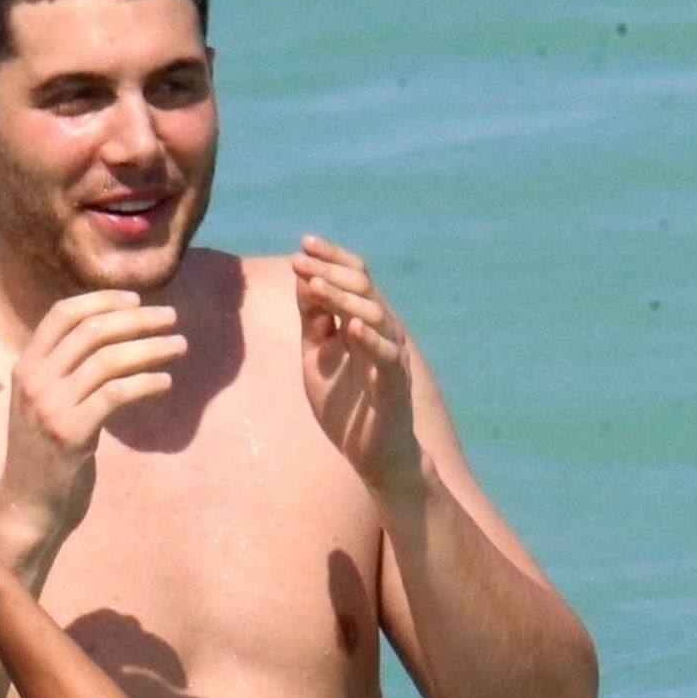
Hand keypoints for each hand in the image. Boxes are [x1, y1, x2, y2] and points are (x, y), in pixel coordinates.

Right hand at [0, 291, 186, 540]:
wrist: (29, 505)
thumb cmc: (44, 453)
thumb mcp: (44, 402)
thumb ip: (65, 370)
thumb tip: (113, 334)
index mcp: (25, 366)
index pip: (63, 314)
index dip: (102, 300)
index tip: (136, 299)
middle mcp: (34, 381)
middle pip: (92, 331)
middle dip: (137, 319)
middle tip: (171, 317)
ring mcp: (50, 407)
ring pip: (109, 360)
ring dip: (151, 347)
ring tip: (179, 345)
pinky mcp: (71, 434)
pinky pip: (116, 394)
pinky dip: (146, 382)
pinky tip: (166, 381)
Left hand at [292, 236, 419, 495]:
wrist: (374, 455)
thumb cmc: (348, 405)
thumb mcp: (319, 357)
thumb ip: (314, 321)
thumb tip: (303, 278)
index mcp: (363, 323)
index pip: (354, 279)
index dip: (332, 258)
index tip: (304, 242)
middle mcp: (383, 333)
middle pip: (365, 288)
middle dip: (332, 270)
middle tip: (302, 258)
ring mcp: (391, 357)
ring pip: (376, 315)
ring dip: (344, 297)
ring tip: (316, 283)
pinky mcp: (394, 386)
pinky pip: (387, 356)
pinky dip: (369, 339)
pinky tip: (350, 326)